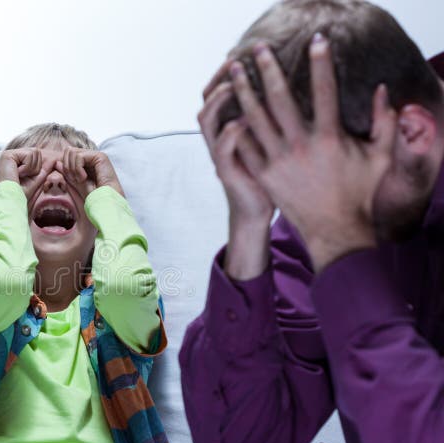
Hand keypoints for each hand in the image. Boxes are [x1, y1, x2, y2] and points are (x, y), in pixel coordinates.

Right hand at [0, 147, 52, 199]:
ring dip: (31, 168)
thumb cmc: (21, 195)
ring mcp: (9, 155)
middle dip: (35, 168)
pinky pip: (29, 154)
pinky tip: (16, 174)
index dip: (37, 169)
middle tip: (23, 178)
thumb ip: (43, 169)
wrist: (12, 202)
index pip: (37, 156)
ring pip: (34, 152)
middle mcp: (12, 156)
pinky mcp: (8, 155)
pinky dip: (27, 168)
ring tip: (19, 176)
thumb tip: (53, 159)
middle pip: (36, 152)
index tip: (26, 179)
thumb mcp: (36, 181)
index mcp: (17, 162)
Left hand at [56, 148, 124, 197]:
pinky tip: (84, 178)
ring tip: (81, 179)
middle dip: (68, 166)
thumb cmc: (92, 194)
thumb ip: (67, 172)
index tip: (72, 179)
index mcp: (86, 161)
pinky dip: (78, 169)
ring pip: (72, 152)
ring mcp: (95, 155)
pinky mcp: (99, 156)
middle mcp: (91, 156)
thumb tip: (57, 162)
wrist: (103, 200)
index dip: (65, 166)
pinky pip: (79, 156)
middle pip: (68, 150)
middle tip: (75, 179)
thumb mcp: (75, 182)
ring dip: (73, 168)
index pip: (67, 154)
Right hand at [198, 61, 273, 279]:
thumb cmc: (270, 177)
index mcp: (228, 130)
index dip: (223, 75)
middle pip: (206, 101)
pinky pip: (222, 148)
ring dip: (218, 101)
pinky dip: (230, 133)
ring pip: (206, 121)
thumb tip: (289, 89)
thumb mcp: (269, 144)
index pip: (216, 94)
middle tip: (235, 64)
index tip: (241, 56)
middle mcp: (219, 139)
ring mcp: (220, 155)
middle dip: (218, 80)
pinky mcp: (226, 171)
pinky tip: (243, 121)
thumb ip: (271, 119)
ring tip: (234, 87)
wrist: (257, 212)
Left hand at [230, 34, 396, 271]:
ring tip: (235, 72)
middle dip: (269, 70)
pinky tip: (228, 108)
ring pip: (255, 118)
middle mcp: (300, 146)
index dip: (321, 64)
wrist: (334, 230)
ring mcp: (278, 161)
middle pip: (280, 99)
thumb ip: (384, 123)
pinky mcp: (264, 174)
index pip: (325, 91)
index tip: (315, 42)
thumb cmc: (359, 192)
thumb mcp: (380, 157)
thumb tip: (383, 91)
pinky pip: (245, 145)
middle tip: (259, 50)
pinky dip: (236, 125)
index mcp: (330, 138)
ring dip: (244, 92)